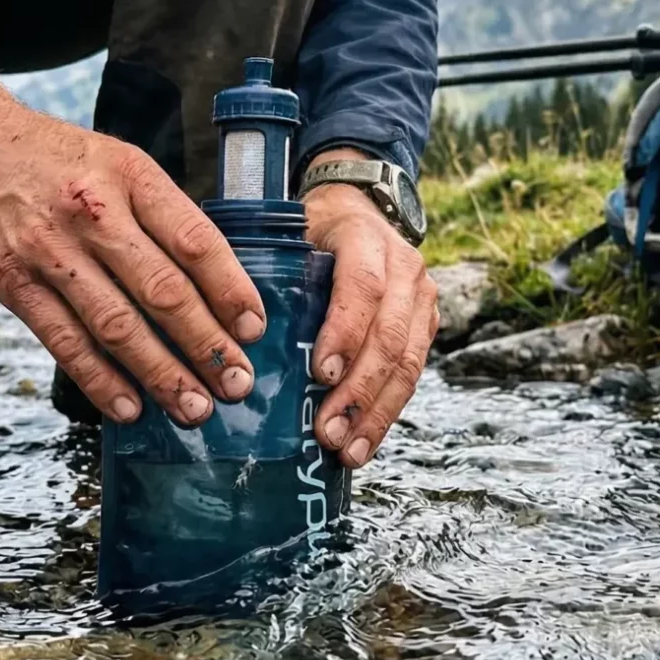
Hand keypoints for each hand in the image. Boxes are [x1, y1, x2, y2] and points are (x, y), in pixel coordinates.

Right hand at [0, 75, 266, 425]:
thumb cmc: (58, 159)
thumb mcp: (118, 161)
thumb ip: (161, 214)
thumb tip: (216, 285)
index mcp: (130, 175)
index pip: (194, 239)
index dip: (231, 290)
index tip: (254, 329)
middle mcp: (92, 211)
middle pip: (161, 290)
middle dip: (206, 345)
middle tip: (236, 383)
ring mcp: (48, 249)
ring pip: (115, 325)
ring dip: (160, 373)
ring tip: (193, 406)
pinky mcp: (12, 282)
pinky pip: (63, 340)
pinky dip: (99, 379)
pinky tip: (129, 406)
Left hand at [303, 149, 437, 467]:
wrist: (358, 209)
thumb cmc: (311, 230)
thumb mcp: (289, 234)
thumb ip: (273, 272)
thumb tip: (233, 333)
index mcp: (365, 238)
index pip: (363, 287)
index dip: (345, 331)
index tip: (320, 373)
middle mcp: (404, 269)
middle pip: (390, 335)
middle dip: (359, 390)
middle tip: (329, 431)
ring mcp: (421, 299)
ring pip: (407, 363)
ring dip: (376, 413)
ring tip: (347, 451)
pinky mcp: (426, 326)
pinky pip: (411, 375)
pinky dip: (386, 413)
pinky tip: (363, 443)